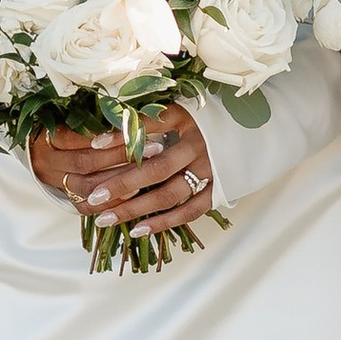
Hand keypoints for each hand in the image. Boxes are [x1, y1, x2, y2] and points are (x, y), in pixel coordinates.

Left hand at [28, 105, 216, 233]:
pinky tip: (137, 230)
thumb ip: (145, 120)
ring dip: (136, 209)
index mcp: (187, 119)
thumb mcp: (177, 109)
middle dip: (122, 184)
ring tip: (105, 219)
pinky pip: (190, 211)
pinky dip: (163, 222)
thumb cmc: (203, 120)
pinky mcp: (218, 190)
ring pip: (169, 195)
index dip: (122, 136)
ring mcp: (210, 170)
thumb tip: (101, 135)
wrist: (247, 133)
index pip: (150, 127)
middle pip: (157, 169)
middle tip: (93, 197)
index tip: (92, 146)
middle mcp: (199, 146)